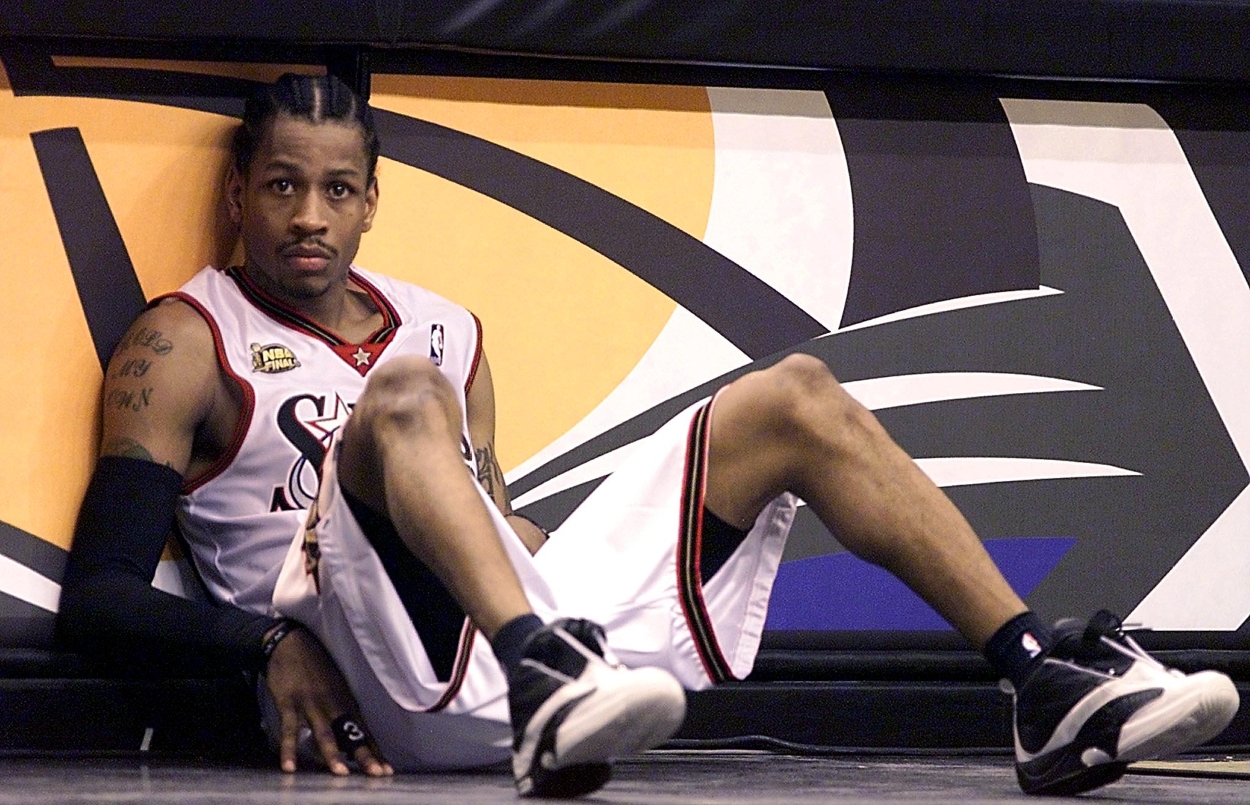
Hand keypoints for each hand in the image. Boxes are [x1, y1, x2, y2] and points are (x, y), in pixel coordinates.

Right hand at [264, 628, 392, 776]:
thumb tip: (348, 738)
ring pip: (325, 734)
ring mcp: (311, 704)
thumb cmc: (315, 665)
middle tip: (378, 774)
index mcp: (346, 700)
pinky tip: (289, 766)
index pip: (364, 730)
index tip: (386, 770)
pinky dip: (289, 749)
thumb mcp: (335, 685)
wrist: (290, 642)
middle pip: (351, 734)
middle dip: (365, 755)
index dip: (375, 751)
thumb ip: (342, 710)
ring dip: (333, 754)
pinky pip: (290, 730)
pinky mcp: (290, 703)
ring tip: (341, 773)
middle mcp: (333, 704)